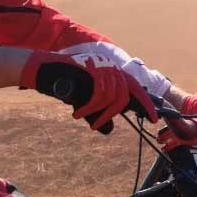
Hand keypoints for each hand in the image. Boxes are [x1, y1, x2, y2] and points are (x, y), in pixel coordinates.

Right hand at [20, 51, 157, 133]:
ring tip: (87, 119)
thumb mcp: (84, 102)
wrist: (41, 68)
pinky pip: (99, 95)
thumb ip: (97, 113)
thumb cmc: (62, 84)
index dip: (146, 101)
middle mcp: (109, 67)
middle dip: (144, 106)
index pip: (134, 86)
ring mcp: (101, 67)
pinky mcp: (92, 70)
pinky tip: (77, 113)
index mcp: (110, 73)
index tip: (155, 117)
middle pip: (132, 90)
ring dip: (102, 113)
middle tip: (151, 120)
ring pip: (115, 97)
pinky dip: (89, 108)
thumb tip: (109, 129)